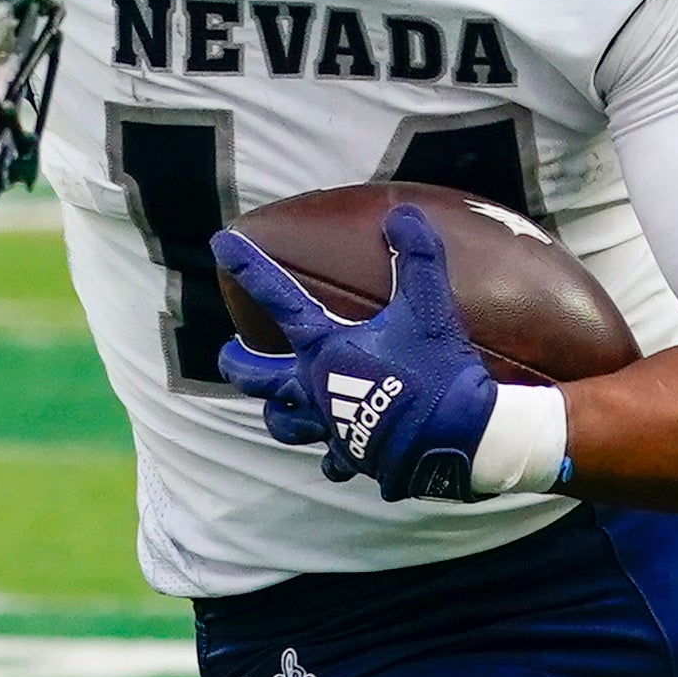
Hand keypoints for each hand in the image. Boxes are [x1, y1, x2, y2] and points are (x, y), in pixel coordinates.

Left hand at [211, 206, 505, 502]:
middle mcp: (317, 390)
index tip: (220, 243)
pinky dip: (333, 457)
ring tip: (278, 406)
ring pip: (286, 425)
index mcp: (326, 350)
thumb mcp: (429, 305)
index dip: (249, 266)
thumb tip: (403, 215)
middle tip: (228, 355)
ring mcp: (333, 428)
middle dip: (238, 364)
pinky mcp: (355, 458)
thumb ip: (416, 256)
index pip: (278, 299)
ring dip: (279, 413)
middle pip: (259, 378)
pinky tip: (339, 455)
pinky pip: (333, 462)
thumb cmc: (437, 369)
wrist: (457, 437)